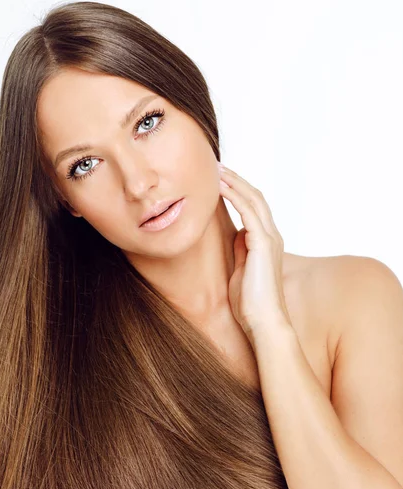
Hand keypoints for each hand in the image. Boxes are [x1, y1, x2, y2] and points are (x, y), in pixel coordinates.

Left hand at [218, 162, 292, 336]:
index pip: (255, 207)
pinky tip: (219, 186)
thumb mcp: (241, 270)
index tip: (219, 179)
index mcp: (267, 243)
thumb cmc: (250, 304)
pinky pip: (249, 212)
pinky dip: (234, 195)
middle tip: (216, 166)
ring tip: (216, 169)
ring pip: (254, 199)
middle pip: (256, 197)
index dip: (239, 191)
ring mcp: (269, 239)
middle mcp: (272, 236)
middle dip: (236, 179)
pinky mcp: (263, 244)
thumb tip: (234, 236)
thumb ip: (240, 251)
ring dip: (234, 182)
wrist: (263, 323)